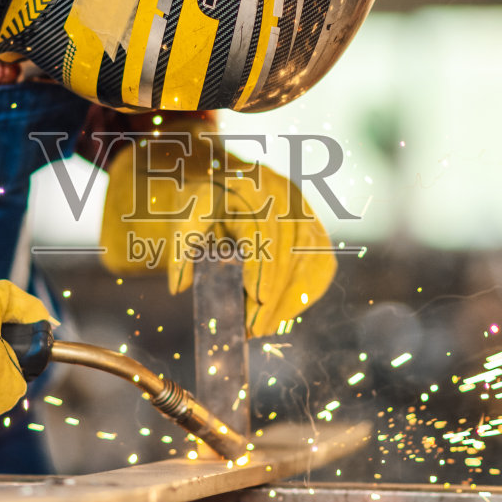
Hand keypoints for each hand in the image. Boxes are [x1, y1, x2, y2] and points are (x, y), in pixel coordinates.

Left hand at [99, 119, 335, 336]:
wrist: (218, 171)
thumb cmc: (200, 198)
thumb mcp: (184, 216)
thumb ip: (181, 249)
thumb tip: (179, 287)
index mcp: (251, 187)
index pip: (264, 234)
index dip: (263, 270)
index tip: (257, 301)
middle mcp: (284, 193)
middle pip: (289, 252)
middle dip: (275, 295)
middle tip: (255, 329)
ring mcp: (303, 207)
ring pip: (311, 258)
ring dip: (293, 298)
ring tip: (267, 325)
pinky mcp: (312, 222)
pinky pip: (321, 260)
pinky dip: (308, 289)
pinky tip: (288, 310)